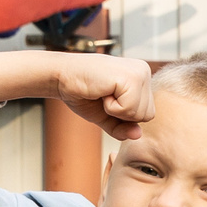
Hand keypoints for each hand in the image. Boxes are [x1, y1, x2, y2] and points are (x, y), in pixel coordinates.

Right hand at [0, 50, 154, 140]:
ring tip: (103, 93)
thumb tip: (137, 135)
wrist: (60, 77)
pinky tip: (101, 92)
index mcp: (142, 77)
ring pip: (140, 114)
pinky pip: (129, 110)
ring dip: (116, 110)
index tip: (107, 99)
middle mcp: (144, 71)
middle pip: (147, 115)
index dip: (124, 115)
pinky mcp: (130, 78)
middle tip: (103, 96)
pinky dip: (112, 108)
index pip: (147, 114)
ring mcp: (139, 73)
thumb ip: (124, 127)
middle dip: (122, 114)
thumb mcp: (106, 115)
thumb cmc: (82, 93)